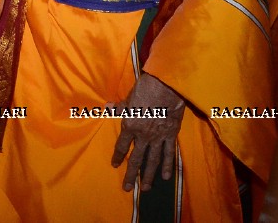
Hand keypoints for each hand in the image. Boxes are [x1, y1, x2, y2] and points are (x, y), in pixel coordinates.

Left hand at [111, 72, 185, 190]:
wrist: (166, 88)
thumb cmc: (145, 90)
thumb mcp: (128, 99)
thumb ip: (119, 107)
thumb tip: (107, 107)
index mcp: (130, 126)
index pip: (122, 145)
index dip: (117, 156)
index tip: (114, 165)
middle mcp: (143, 136)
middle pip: (136, 159)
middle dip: (131, 174)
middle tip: (127, 188)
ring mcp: (158, 137)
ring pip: (152, 161)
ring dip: (149, 176)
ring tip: (146, 188)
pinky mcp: (171, 136)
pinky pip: (169, 154)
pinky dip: (168, 166)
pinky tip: (166, 177)